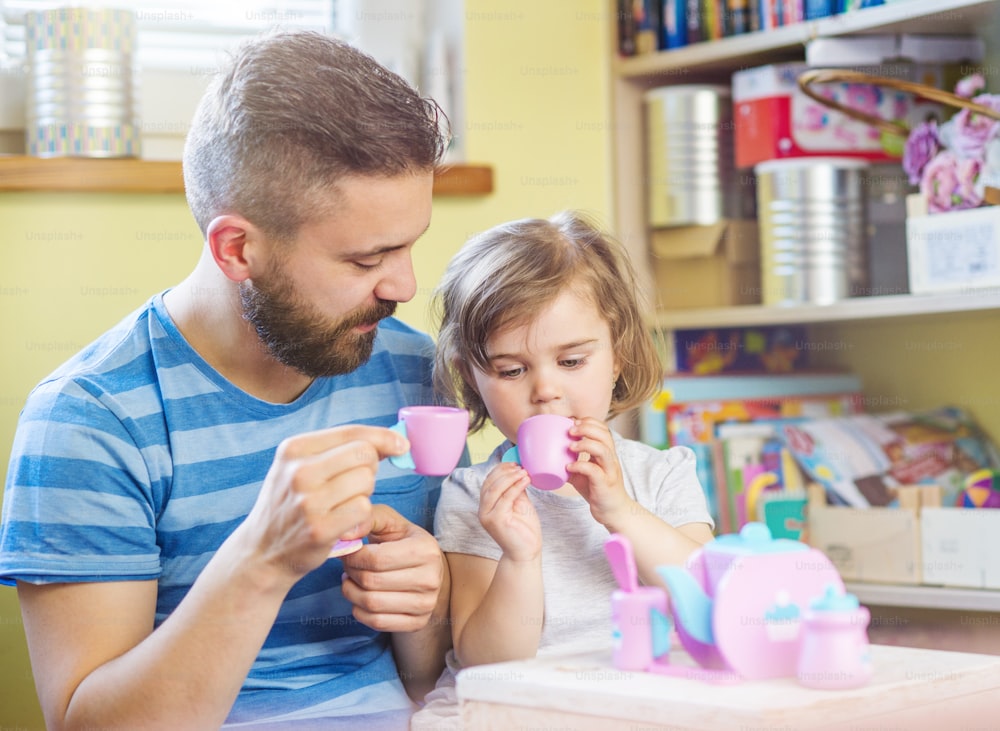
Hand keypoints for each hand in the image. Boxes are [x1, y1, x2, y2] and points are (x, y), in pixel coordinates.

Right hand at [237, 425, 408, 586]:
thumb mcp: (300, 467)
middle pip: (365, 455)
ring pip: (367, 482)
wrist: (261, 552)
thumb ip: (340, 450)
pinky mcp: (320, 528)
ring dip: (363, 494)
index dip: (383, 438)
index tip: (401, 445)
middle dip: (369, 469)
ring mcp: (308, 501)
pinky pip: (363, 509)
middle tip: (352, 485)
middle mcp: (298, 471)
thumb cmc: (291, 504)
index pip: (352, 432)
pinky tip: (341, 522)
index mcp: (294, 449)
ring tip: (340, 505)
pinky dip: (360, 516)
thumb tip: (394, 441)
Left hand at [341, 504, 444, 632]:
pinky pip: (377, 622)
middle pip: (371, 582)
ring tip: (351, 580)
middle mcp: (431, 579)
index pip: (376, 559)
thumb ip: (368, 518)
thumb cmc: (402, 540)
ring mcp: (426, 604)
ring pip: (371, 604)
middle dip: (351, 572)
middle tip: (348, 566)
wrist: (426, 567)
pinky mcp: (418, 622)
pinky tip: (360, 597)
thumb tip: (345, 533)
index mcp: (425, 550)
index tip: (348, 551)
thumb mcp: (389, 521)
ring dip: (351, 592)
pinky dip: (359, 611)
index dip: (353, 556)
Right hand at [478, 462, 541, 561]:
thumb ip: (515, 490)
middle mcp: (483, 510)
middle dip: (505, 471)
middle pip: (489, 483)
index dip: (500, 469)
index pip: (488, 482)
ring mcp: (488, 516)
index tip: (514, 463)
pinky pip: (505, 498)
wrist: (526, 553)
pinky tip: (526, 480)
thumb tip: (519, 471)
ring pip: (494, 489)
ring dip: (510, 477)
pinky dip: (516, 486)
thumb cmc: (524, 530)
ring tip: (523, 471)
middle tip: (520, 466)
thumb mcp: (519, 504)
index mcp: (486, 505)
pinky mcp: (496, 521)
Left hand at [566, 417, 632, 526]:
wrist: (614, 512)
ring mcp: (609, 471)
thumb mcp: (584, 474)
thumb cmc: (598, 491)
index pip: (603, 430)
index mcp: (607, 454)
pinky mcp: (605, 484)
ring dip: (585, 444)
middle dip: (587, 428)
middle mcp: (610, 460)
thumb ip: (572, 464)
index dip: (590, 422)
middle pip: (605, 435)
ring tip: (570, 445)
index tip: (574, 422)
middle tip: (570, 430)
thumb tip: (549, 458)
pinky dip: (581, 466)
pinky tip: (569, 467)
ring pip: (603, 450)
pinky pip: (595, 471)